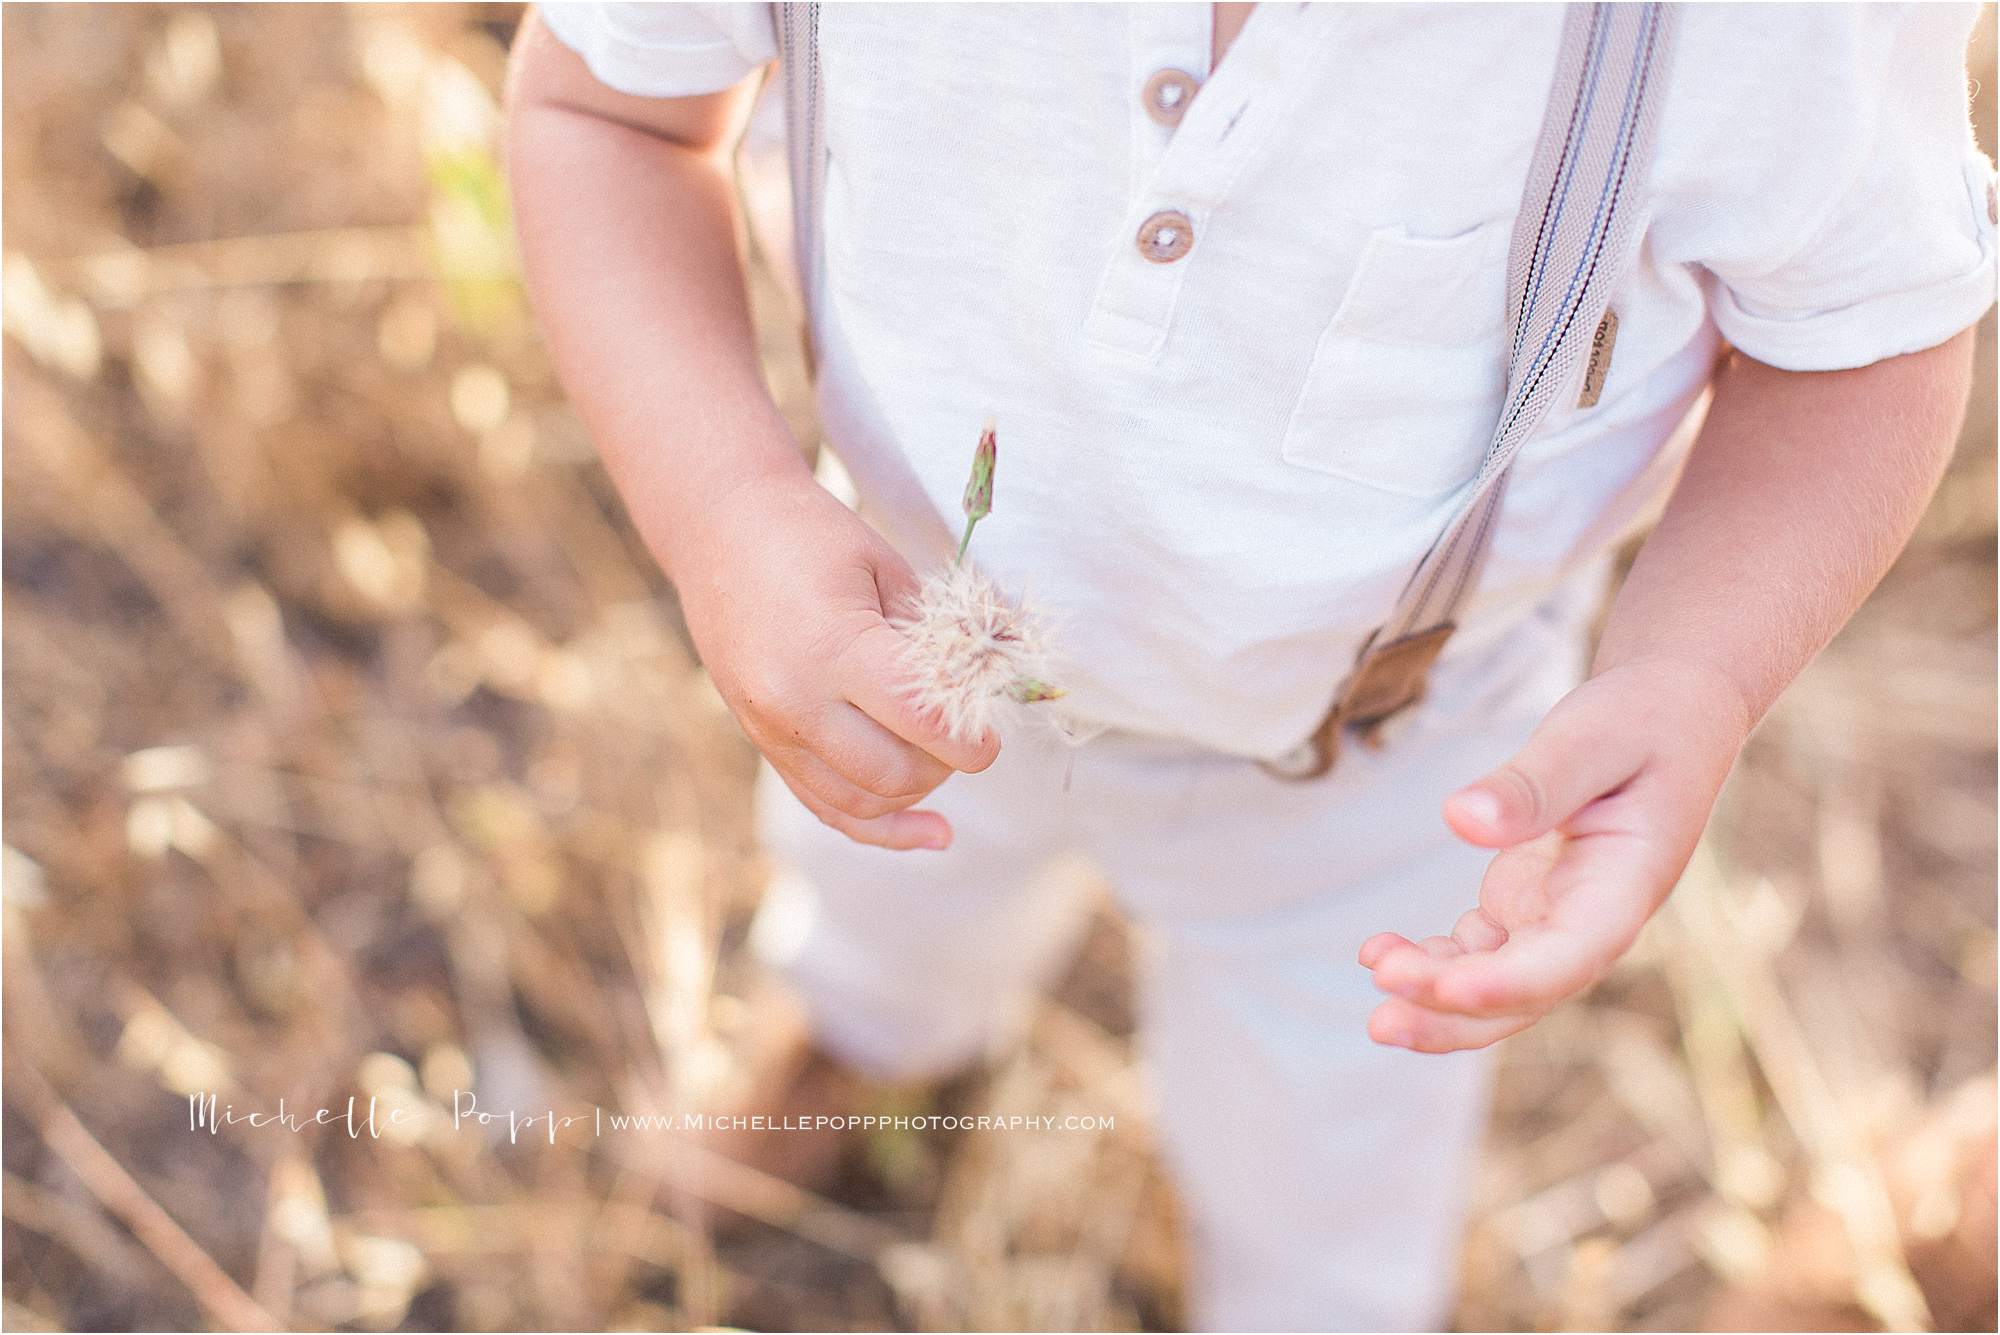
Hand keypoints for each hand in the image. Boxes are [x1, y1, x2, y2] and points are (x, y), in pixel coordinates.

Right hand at [668, 467, 997, 850]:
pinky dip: (883, 828)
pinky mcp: (765, 744)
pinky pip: (828, 809)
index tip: (992, 732)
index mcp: (830, 647)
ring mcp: (772, 730)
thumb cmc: (812, 537)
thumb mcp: (886, 568)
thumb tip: (1007, 676)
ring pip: (865, 802)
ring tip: (937, 752)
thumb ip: (939, 635)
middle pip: (894, 772)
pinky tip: (933, 833)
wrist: (719, 531)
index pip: (920, 721)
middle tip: (964, 730)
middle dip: (946, 763)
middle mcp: (794, 700)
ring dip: (917, 788)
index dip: (972, 738)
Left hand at [1358, 659, 1752, 1051]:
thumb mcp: (1591, 738)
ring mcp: (1558, 918)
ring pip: (1498, 987)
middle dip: (1454, 1015)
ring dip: (1435, 997)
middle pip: (1526, 995)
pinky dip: (1432, 961)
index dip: (1511, 983)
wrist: (1669, 712)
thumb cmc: (1640, 720)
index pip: (1570, 958)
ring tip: (1373, 981)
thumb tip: (1458, 819)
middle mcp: (1594, 921)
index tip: (1450, 988)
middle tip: (1381, 1018)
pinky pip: (1477, 954)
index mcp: (1626, 887)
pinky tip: (1378, 954)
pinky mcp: (1526, 905)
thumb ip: (1533, 784)